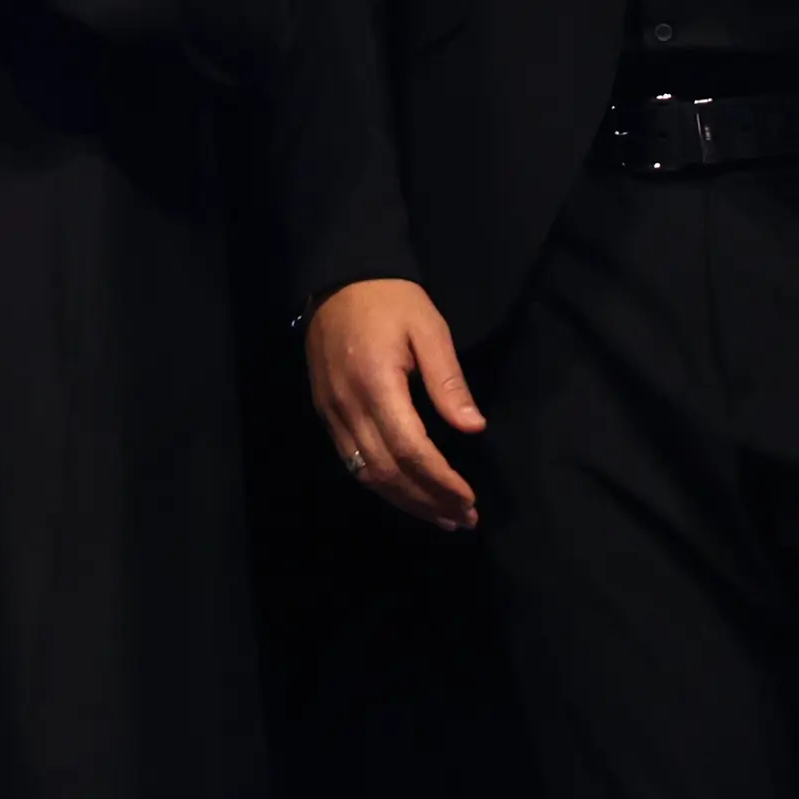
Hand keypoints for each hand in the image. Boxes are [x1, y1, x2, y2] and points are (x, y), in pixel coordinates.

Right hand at [306, 277, 484, 530]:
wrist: (338, 278)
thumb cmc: (391, 300)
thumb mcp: (430, 330)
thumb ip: (448, 381)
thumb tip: (473, 428)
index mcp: (376, 383)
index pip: (411, 449)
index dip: (441, 481)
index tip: (470, 500)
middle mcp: (348, 405)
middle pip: (387, 471)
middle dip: (427, 500)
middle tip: (463, 520)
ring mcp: (331, 411)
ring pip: (365, 473)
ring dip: (404, 500)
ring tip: (440, 516)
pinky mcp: (325, 410)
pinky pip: (350, 460)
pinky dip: (381, 484)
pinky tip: (406, 492)